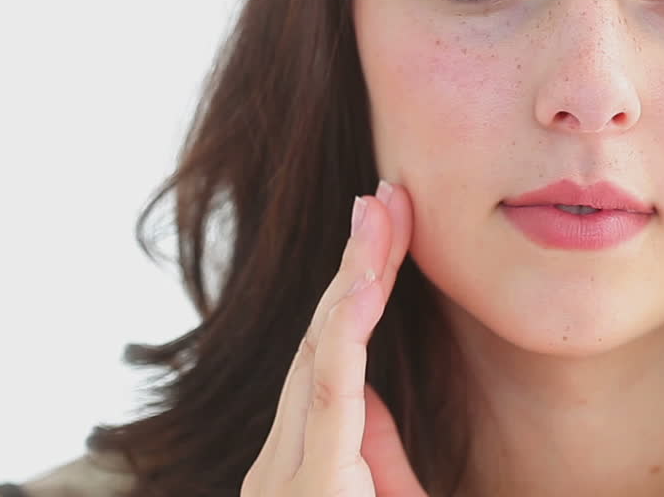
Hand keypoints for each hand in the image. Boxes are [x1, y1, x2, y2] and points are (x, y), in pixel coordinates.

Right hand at [242, 180, 425, 496]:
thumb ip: (373, 452)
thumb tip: (369, 390)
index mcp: (292, 461)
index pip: (327, 354)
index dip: (356, 286)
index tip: (383, 228)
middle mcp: (278, 461)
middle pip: (321, 338)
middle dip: (358, 261)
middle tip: (386, 195)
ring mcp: (284, 476)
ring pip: (321, 352)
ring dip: (355, 275)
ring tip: (380, 213)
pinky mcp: (309, 487)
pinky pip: (328, 396)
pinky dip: (344, 333)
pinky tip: (363, 285)